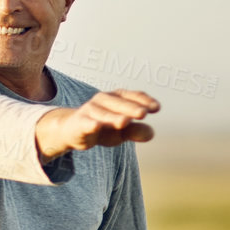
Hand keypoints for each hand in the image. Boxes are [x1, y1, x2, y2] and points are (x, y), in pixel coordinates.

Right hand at [36, 90, 159, 159]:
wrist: (73, 131)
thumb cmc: (101, 128)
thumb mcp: (121, 131)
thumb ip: (136, 131)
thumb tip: (151, 133)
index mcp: (116, 98)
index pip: (132, 96)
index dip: (144, 100)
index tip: (156, 108)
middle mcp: (102, 100)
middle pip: (118, 103)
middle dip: (131, 108)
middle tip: (143, 113)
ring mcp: (89, 110)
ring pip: (103, 113)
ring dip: (113, 117)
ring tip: (125, 122)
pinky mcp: (79, 122)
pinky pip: (85, 122)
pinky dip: (90, 124)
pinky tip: (96, 126)